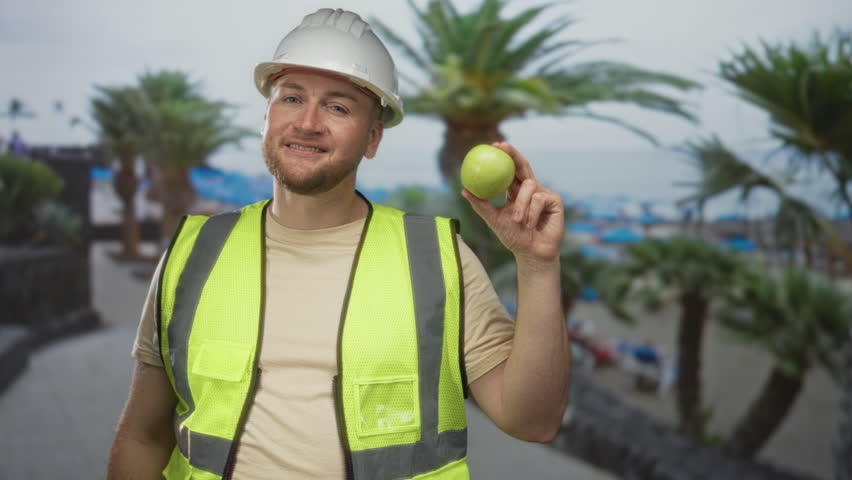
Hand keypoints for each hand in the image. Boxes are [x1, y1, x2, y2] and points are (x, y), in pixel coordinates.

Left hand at [461, 142, 564, 264]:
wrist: (532, 253)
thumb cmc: (514, 238)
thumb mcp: (494, 220)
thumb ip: (481, 205)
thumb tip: (464, 190)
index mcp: (516, 191)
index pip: (510, 169)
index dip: (505, 155)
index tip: (493, 145)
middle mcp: (530, 188)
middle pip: (523, 165)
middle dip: (513, 153)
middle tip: (502, 147)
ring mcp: (543, 193)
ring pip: (528, 187)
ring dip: (520, 205)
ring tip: (517, 221)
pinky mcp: (554, 201)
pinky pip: (538, 199)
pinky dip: (531, 213)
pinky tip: (529, 225)